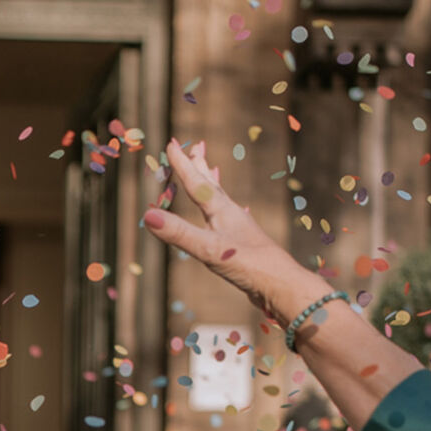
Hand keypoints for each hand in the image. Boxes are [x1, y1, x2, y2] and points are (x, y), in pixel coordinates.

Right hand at [143, 139, 282, 291]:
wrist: (282, 286)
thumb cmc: (249, 265)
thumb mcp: (209, 249)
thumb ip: (179, 233)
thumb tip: (147, 215)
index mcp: (223, 212)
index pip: (197, 184)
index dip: (182, 165)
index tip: (171, 144)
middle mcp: (232, 216)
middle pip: (212, 186)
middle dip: (201, 167)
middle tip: (196, 147)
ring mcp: (239, 230)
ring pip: (221, 201)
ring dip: (211, 186)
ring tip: (210, 174)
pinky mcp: (243, 246)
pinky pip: (227, 220)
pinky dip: (220, 211)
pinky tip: (225, 219)